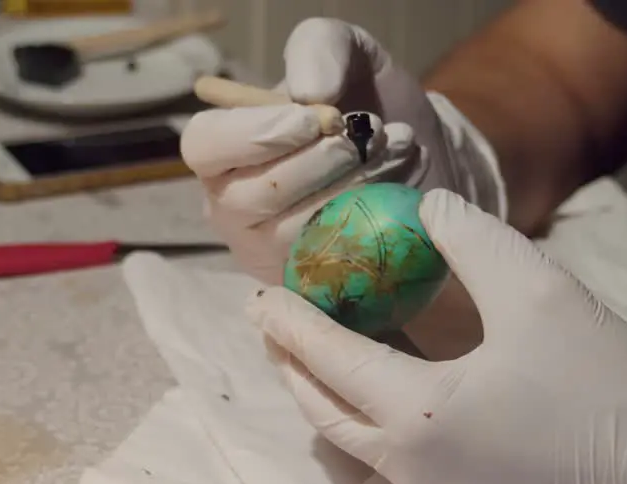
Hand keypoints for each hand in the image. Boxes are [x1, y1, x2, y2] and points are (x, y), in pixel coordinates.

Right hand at [181, 17, 505, 359]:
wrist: (421, 160)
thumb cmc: (368, 104)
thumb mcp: (349, 58)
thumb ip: (321, 49)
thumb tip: (310, 92)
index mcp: (226, 151)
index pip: (204, 147)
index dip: (253, 134)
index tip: (311, 119)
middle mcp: (235, 209)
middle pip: (248, 197)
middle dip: (317, 162)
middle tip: (370, 131)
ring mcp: (271, 255)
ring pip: (294, 233)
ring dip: (354, 187)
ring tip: (399, 148)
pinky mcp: (312, 290)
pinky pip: (334, 265)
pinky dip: (376, 223)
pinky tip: (407, 186)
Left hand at [247, 189, 626, 483]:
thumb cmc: (601, 381)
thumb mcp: (536, 288)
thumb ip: (468, 239)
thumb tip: (424, 212)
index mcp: (417, 413)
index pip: (329, 359)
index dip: (290, 322)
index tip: (258, 293)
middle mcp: (406, 460)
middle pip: (320, 406)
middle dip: (289, 359)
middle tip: (271, 317)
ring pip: (344, 433)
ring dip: (317, 386)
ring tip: (305, 343)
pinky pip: (377, 446)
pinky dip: (354, 407)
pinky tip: (364, 374)